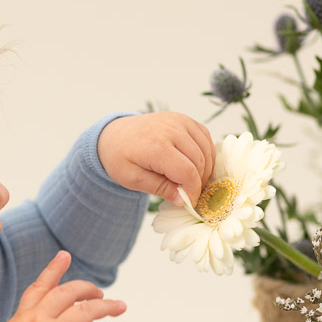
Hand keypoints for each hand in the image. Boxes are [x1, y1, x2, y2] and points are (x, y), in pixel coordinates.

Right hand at [0, 251, 126, 321]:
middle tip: (99, 292)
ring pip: (88, 310)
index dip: (54, 270)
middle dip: (86, 289)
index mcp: (24, 318)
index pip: (41, 288)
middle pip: (68, 293)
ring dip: (107, 307)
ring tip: (119, 307)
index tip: (64, 256)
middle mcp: (41, 321)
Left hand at [97, 111, 214, 206]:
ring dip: (205, 169)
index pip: (187, 172)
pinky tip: (195, 165)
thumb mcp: (132, 179)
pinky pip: (206, 138)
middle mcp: (171, 129)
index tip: (190, 203)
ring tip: (190, 181)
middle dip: (198, 182)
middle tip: (188, 194)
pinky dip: (206, 154)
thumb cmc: (120, 157)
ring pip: (206, 151)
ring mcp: (180, 121)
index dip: (193, 191)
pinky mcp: (186, 119)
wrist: (115, 134)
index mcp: (156, 146)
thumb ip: (160, 188)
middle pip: (199, 162)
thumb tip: (183, 199)